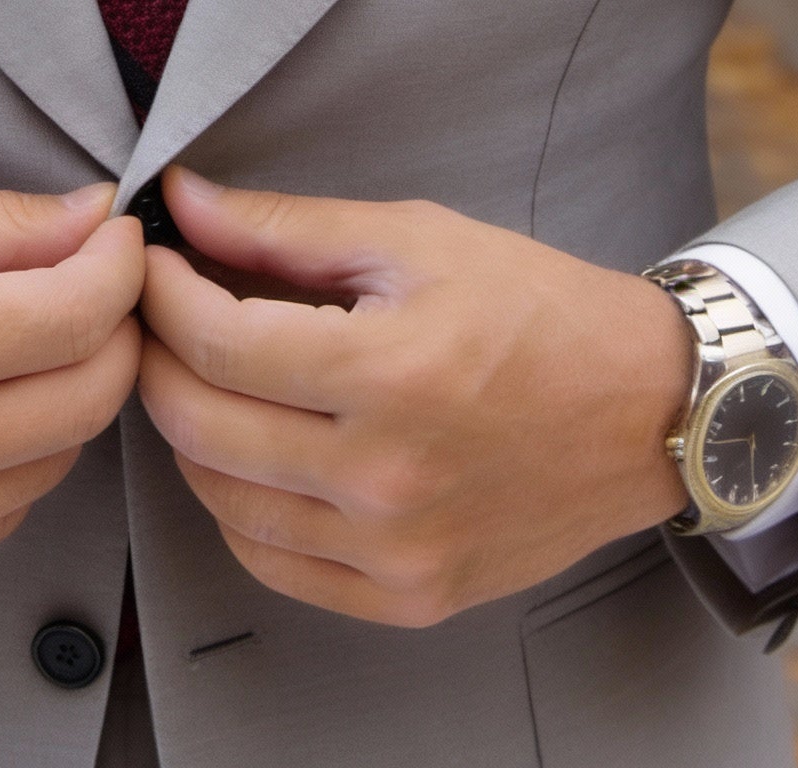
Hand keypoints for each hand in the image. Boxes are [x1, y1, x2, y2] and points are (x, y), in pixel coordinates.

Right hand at [0, 171, 143, 598]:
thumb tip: (94, 219)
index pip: (80, 314)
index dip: (119, 262)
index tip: (116, 235)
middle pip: (90, 397)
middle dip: (111, 328)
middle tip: (85, 281)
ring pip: (56, 461)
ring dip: (62, 393)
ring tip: (17, 338)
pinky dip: (10, 455)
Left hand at [137, 168, 691, 626]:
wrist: (646, 407)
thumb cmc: (537, 310)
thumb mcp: (413, 237)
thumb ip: (284, 227)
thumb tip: (184, 202)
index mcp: (388, 374)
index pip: (213, 342)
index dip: (159, 293)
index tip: (151, 262)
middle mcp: (385, 477)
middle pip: (199, 425)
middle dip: (155, 357)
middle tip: (160, 314)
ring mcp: (395, 550)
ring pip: (221, 500)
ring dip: (189, 432)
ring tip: (206, 375)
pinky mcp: (409, 595)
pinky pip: (272, 563)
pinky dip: (237, 507)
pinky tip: (251, 452)